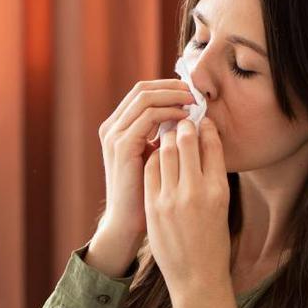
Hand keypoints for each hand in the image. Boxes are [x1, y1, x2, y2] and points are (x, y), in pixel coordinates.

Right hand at [96, 79, 195, 242]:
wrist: (127, 221)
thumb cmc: (145, 192)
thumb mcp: (154, 156)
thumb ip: (162, 135)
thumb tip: (188, 114)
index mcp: (117, 127)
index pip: (142, 92)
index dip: (168, 86)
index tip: (192, 91)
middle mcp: (111, 127)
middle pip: (142, 89)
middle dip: (172, 87)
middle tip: (195, 93)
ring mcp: (114, 135)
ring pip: (145, 98)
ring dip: (173, 97)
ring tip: (193, 104)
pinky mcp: (122, 145)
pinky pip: (148, 117)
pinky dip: (169, 113)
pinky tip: (185, 120)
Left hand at [143, 116, 230, 297]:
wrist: (196, 276)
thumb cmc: (213, 241)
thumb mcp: (221, 206)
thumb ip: (212, 176)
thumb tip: (203, 144)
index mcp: (219, 190)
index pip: (212, 145)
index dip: (206, 128)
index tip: (202, 122)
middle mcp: (196, 191)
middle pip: (187, 142)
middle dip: (184, 127)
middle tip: (182, 121)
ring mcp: (172, 199)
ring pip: (166, 151)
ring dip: (167, 138)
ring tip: (168, 134)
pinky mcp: (153, 206)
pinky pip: (151, 169)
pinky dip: (154, 157)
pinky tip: (157, 156)